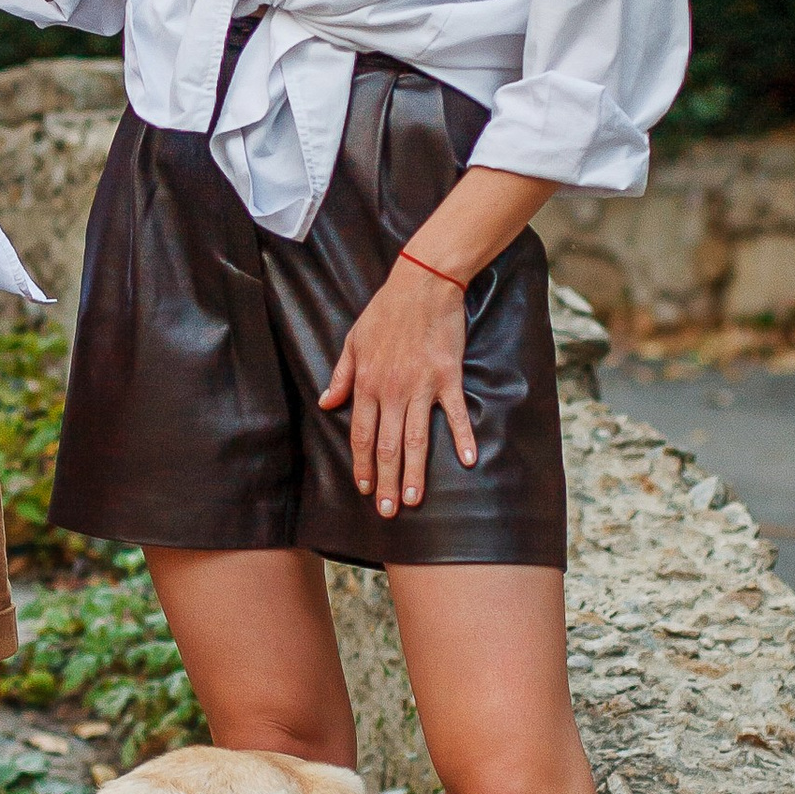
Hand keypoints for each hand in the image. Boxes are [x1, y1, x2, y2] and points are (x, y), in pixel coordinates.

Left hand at [317, 260, 477, 521]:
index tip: (363, 488)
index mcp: (367, 383)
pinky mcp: (447, 376)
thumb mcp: (353, 340)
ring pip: (415, 439)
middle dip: (385, 481)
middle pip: (387, 445)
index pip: (362, 435)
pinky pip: (454, 413)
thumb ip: (341, 375)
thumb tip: (327, 404)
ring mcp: (421, 385)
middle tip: (387, 511)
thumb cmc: (385, 310)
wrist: (422, 282)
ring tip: (413, 501)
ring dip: (414, 473)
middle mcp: (392, 390)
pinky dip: (462, 437)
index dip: (362, 465)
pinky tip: (467, 461)